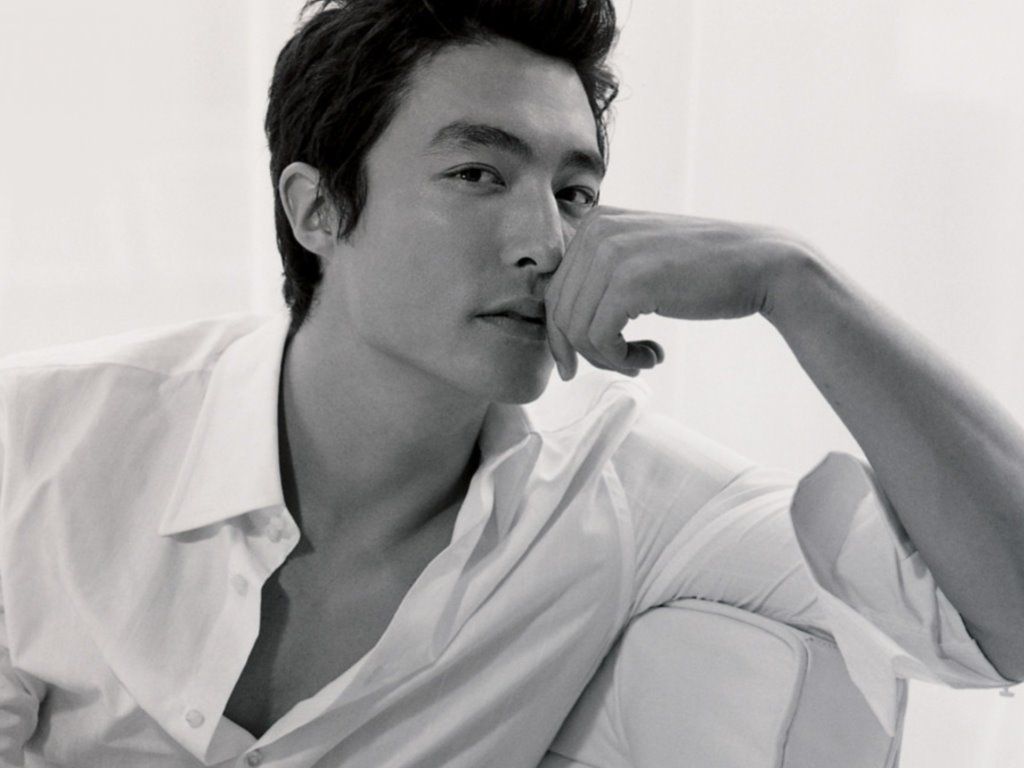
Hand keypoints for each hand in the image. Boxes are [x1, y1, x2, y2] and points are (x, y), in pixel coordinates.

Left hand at [544, 206, 809, 378]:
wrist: (760, 264)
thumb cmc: (702, 272)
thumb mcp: (639, 261)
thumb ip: (599, 278)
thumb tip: (556, 333)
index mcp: (595, 222)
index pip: (554, 291)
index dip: (565, 335)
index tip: (591, 360)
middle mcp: (596, 231)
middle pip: (559, 312)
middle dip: (586, 351)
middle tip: (625, 363)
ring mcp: (612, 254)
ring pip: (577, 330)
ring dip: (608, 359)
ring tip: (642, 359)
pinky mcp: (630, 283)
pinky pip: (599, 339)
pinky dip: (621, 360)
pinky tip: (654, 355)